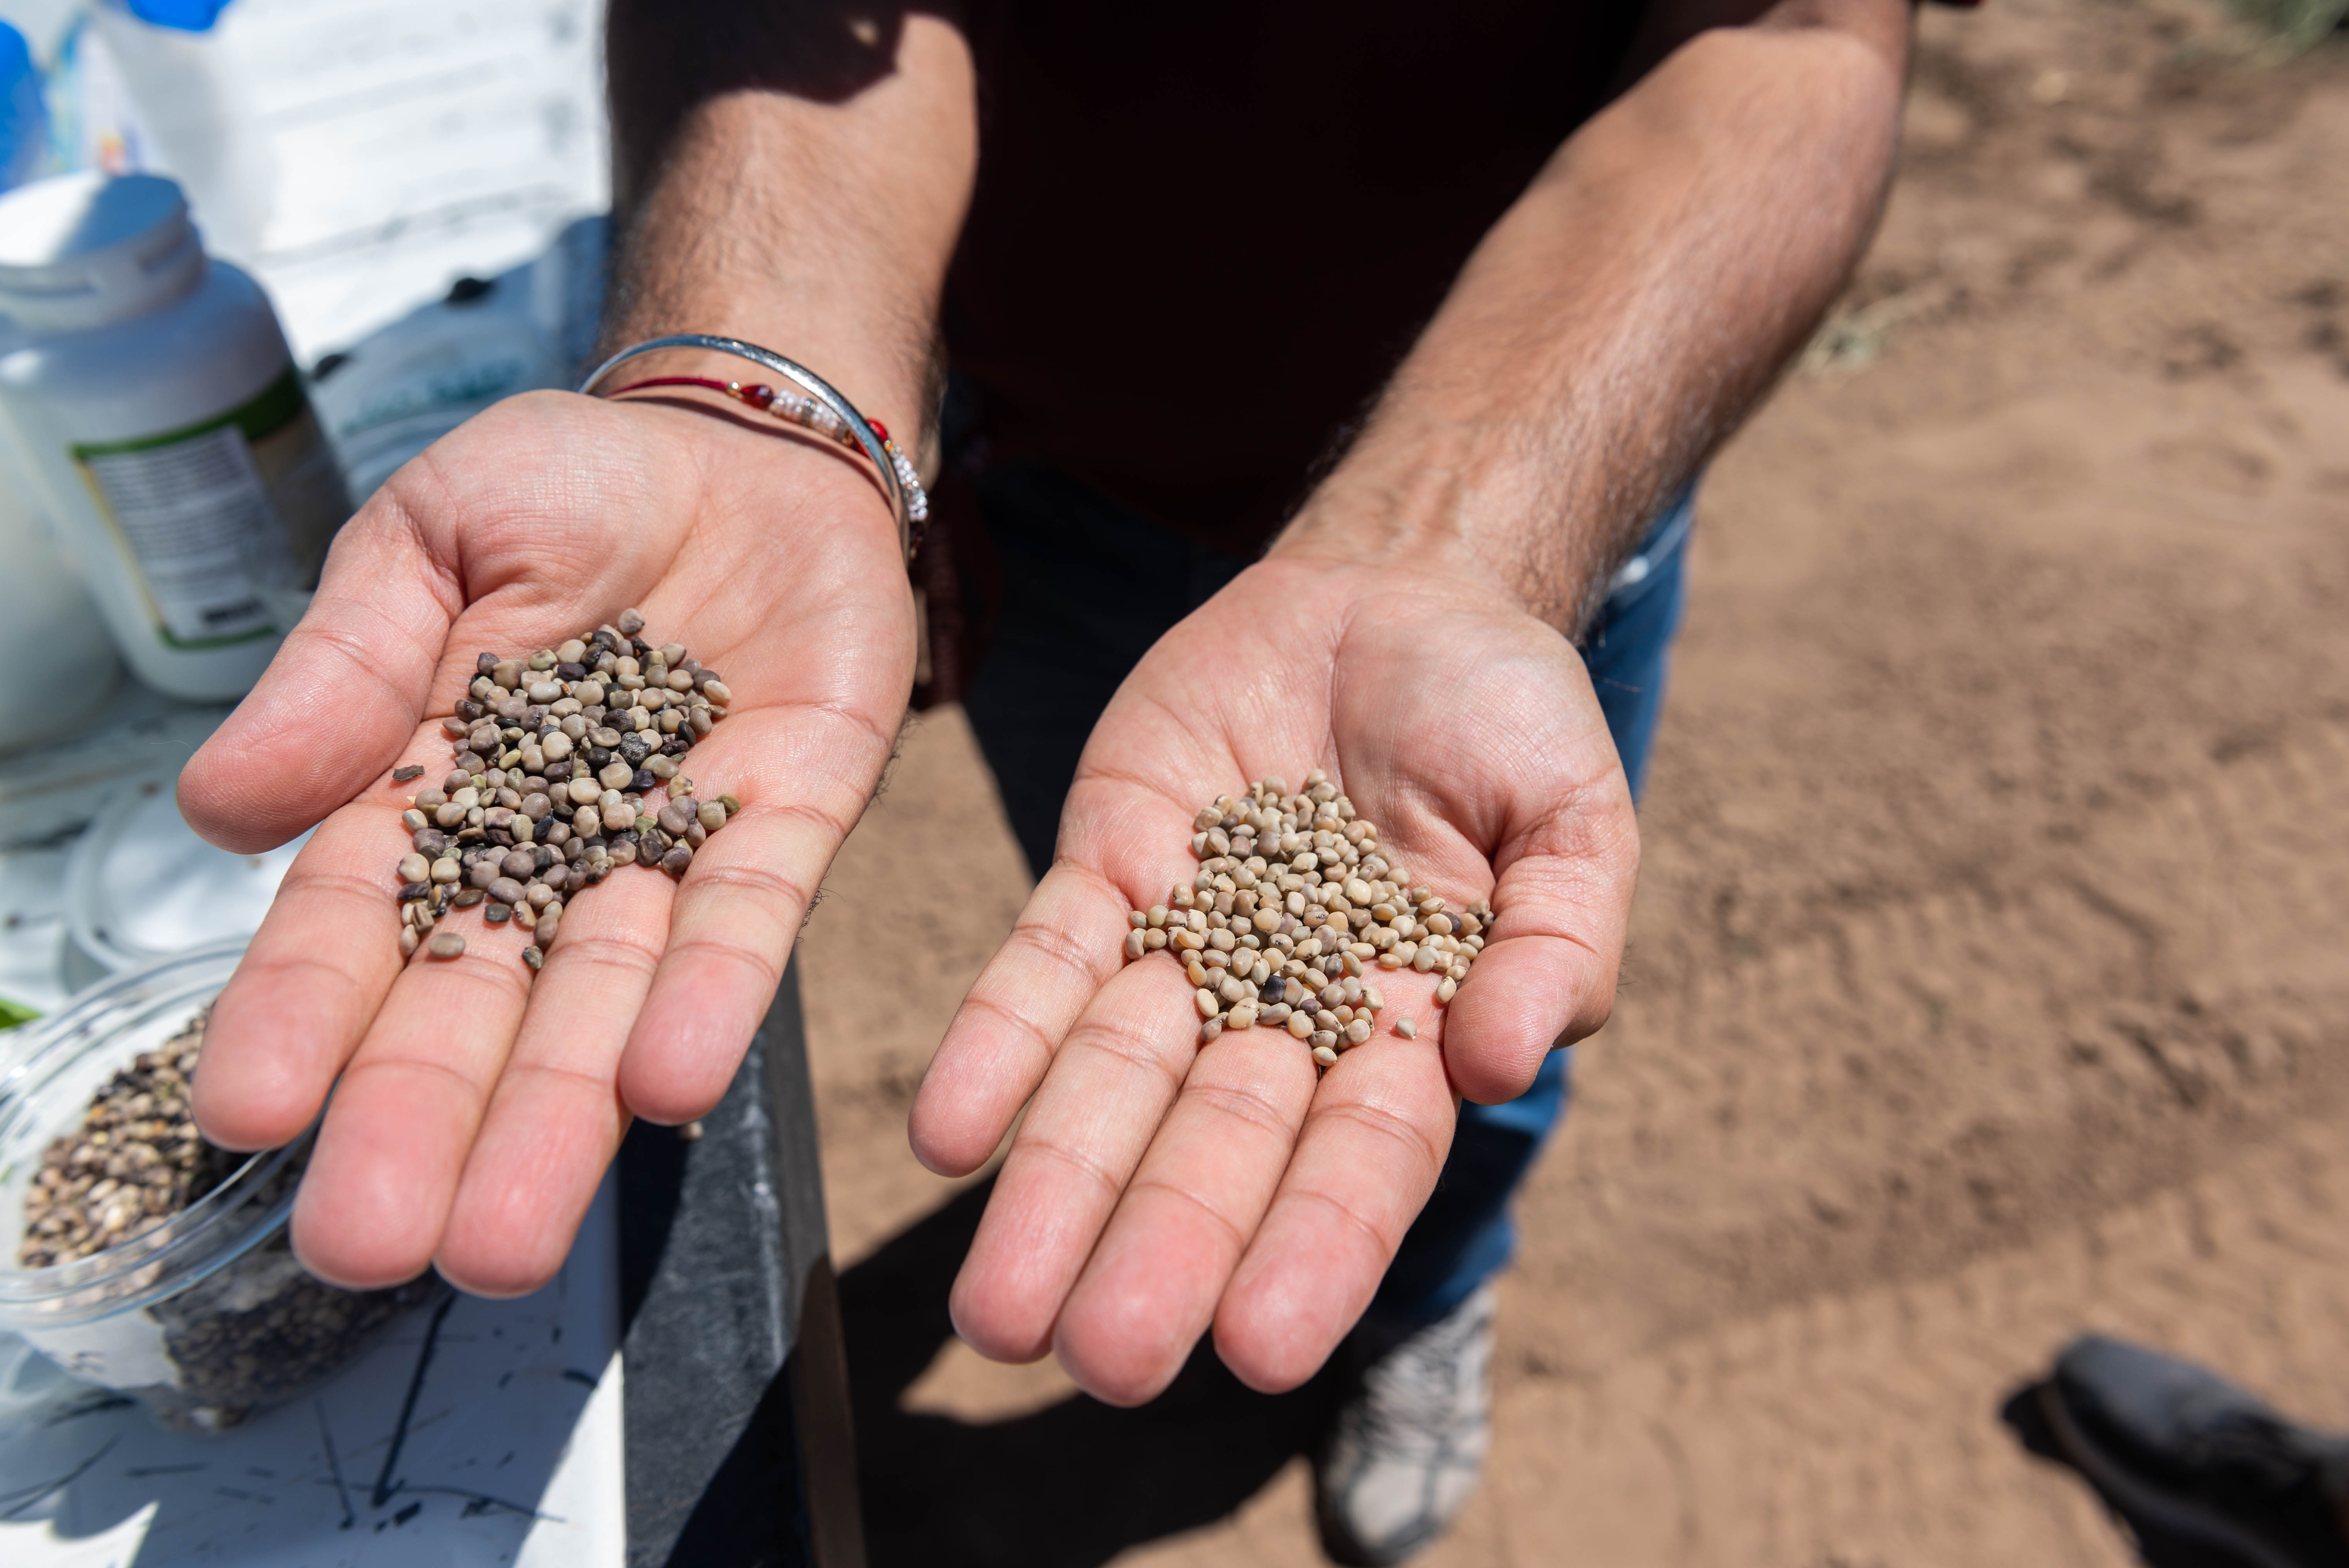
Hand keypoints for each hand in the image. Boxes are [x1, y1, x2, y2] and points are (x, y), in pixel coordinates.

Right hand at [181, 389, 913, 1294]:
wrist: (746, 448)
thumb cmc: (571, 484)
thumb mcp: (433, 535)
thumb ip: (347, 665)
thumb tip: (224, 804)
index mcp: (432, 788)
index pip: (357, 918)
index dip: (304, 1013)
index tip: (250, 1113)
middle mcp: (547, 850)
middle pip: (479, 1003)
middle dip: (427, 1120)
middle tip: (374, 1245)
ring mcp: (670, 848)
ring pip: (607, 1004)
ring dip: (561, 1117)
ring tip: (506, 1239)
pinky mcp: (790, 823)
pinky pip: (751, 925)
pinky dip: (714, 1000)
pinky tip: (671, 1086)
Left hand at [908, 552, 1637, 1403]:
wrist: (1397, 593)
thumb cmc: (1505, 715)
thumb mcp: (1574, 815)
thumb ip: (1559, 940)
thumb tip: (1502, 1064)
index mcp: (1412, 1027)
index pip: (1361, 1160)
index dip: (1314, 1249)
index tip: (1260, 1350)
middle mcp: (1288, 1013)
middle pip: (1217, 1147)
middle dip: (1161, 1251)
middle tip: (1099, 1366)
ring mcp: (1191, 945)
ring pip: (1112, 1085)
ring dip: (1055, 1191)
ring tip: (996, 1314)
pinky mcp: (1112, 868)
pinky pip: (1044, 967)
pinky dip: (995, 1048)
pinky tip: (944, 1136)